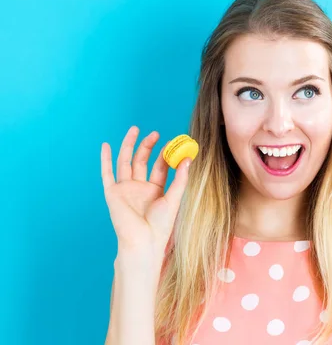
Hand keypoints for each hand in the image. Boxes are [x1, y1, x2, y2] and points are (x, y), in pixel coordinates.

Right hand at [100, 126, 190, 265]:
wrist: (143, 240)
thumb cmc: (160, 225)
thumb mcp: (174, 199)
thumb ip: (180, 179)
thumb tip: (188, 159)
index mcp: (155, 189)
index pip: (160, 166)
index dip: (165, 154)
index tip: (173, 142)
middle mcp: (139, 187)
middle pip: (142, 160)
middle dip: (147, 146)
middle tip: (155, 133)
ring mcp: (125, 189)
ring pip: (126, 162)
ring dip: (129, 145)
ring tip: (135, 129)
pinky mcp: (113, 193)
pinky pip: (107, 173)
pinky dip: (105, 159)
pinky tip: (106, 145)